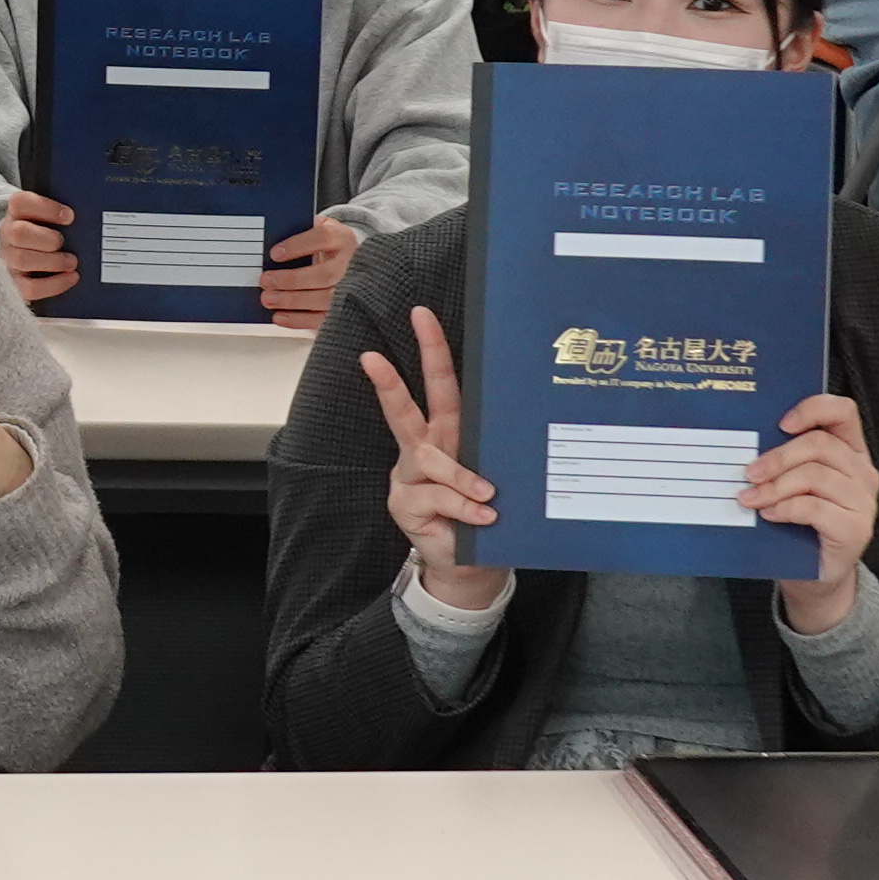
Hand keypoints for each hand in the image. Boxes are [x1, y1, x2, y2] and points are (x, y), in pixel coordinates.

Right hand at [0, 187, 80, 306]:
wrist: (28, 248)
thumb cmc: (44, 227)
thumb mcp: (49, 214)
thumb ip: (63, 210)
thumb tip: (89, 214)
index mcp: (17, 211)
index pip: (20, 203)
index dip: (46, 208)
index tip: (70, 216)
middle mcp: (8, 234)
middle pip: (18, 234)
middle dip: (48, 239)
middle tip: (64, 242)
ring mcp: (9, 259)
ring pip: (22, 260)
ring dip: (53, 262)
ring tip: (72, 262)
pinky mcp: (15, 281)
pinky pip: (30, 288)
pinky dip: (54, 284)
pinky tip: (71, 277)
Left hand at [259, 219, 361, 331]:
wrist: (347, 263)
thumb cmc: (324, 247)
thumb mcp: (315, 230)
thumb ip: (298, 232)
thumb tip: (269, 241)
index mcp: (342, 238)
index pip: (323, 238)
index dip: (298, 246)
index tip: (274, 254)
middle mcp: (350, 264)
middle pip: (325, 275)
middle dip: (291, 279)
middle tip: (266, 281)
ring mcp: (351, 289)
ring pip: (325, 299)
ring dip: (292, 301)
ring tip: (268, 299)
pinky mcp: (344, 310)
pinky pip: (323, 319)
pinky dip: (299, 320)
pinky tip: (279, 316)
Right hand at [359, 304, 506, 613]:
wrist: (471, 564)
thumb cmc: (485, 514)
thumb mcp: (496, 478)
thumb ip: (495, 458)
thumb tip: (507, 447)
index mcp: (446, 434)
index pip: (439, 386)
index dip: (432, 349)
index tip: (422, 315)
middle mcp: (422, 450)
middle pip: (406, 409)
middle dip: (392, 380)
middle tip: (371, 356)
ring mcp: (409, 478)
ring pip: (429, 461)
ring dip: (462, 476)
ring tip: (488, 496)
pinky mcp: (404, 506)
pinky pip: (438, 498)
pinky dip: (465, 508)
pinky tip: (485, 517)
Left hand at [749, 394, 878, 629]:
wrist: (814, 575)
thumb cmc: (799, 524)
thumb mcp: (792, 484)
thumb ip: (785, 461)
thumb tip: (747, 443)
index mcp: (850, 451)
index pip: (843, 411)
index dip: (812, 409)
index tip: (781, 423)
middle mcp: (862, 472)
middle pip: (820, 445)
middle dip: (778, 457)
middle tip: (749, 473)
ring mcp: (863, 502)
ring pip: (815, 476)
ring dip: (775, 486)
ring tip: (751, 498)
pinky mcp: (856, 529)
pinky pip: (814, 508)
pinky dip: (785, 508)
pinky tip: (769, 515)